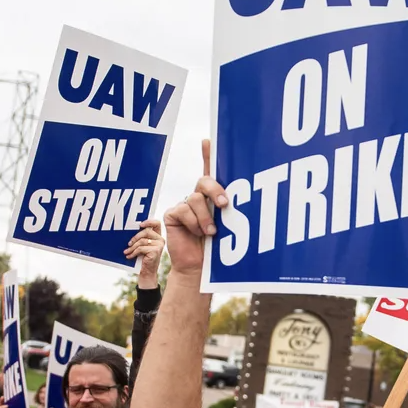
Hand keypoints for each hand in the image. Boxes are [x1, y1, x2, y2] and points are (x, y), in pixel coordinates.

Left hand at [124, 219, 165, 287]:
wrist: (147, 272)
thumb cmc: (143, 258)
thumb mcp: (142, 246)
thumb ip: (141, 237)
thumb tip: (130, 229)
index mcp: (157, 236)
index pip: (156, 223)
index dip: (148, 221)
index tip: (139, 225)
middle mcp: (160, 239)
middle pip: (146, 231)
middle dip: (135, 237)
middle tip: (128, 244)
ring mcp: (159, 245)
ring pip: (142, 241)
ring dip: (132, 247)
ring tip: (126, 252)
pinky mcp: (156, 251)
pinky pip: (141, 248)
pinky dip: (133, 252)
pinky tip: (129, 256)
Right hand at [163, 139, 227, 275]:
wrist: (198, 267)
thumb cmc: (217, 249)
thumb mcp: (227, 227)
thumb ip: (227, 211)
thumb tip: (234, 201)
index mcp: (213, 197)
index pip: (212, 172)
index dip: (209, 154)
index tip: (209, 140)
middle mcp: (198, 197)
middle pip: (205, 181)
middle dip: (215, 190)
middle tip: (224, 204)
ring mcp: (184, 205)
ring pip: (195, 199)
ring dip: (205, 217)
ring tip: (211, 233)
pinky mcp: (173, 213)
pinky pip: (183, 211)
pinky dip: (193, 223)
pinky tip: (196, 233)